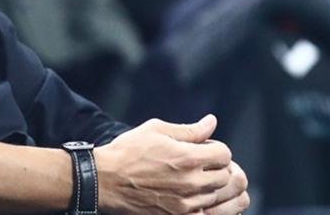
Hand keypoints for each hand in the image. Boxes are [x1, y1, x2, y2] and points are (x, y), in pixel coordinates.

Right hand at [94, 115, 248, 214]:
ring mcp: (186, 203)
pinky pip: (204, 212)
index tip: (204, 148)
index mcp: (188, 157)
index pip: (224, 154)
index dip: (215, 148)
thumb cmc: (127, 152)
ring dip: (207, 186)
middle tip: (198, 163)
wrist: (105, 180)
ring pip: (215, 195)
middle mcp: (191, 182)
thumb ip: (188, 129)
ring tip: (188, 178)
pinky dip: (199, 203)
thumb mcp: (155, 130)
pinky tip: (184, 194)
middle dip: (214, 167)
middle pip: (224, 176)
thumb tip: (211, 122)